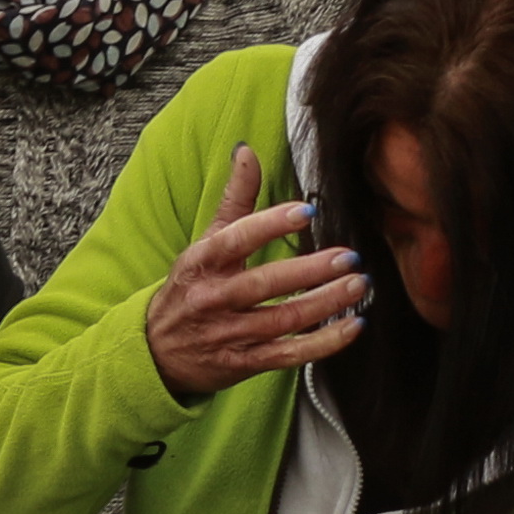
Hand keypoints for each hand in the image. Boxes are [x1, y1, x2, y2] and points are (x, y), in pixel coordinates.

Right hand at [143, 141, 365, 401]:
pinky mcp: (244, 363)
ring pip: (282, 320)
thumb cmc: (191, 288)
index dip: (269, 225)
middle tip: (348, 256)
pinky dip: (324, 343)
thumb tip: (248, 151)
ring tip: (358, 285)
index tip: (306, 211)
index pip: (235, 241)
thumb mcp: (205, 243)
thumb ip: (234, 201)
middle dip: (308, 271)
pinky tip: (353, 326)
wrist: (155, 352)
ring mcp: (228, 334)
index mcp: (201, 264)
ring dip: (324, 304)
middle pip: (263, 284)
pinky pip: (289, 355)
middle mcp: (212, 299)